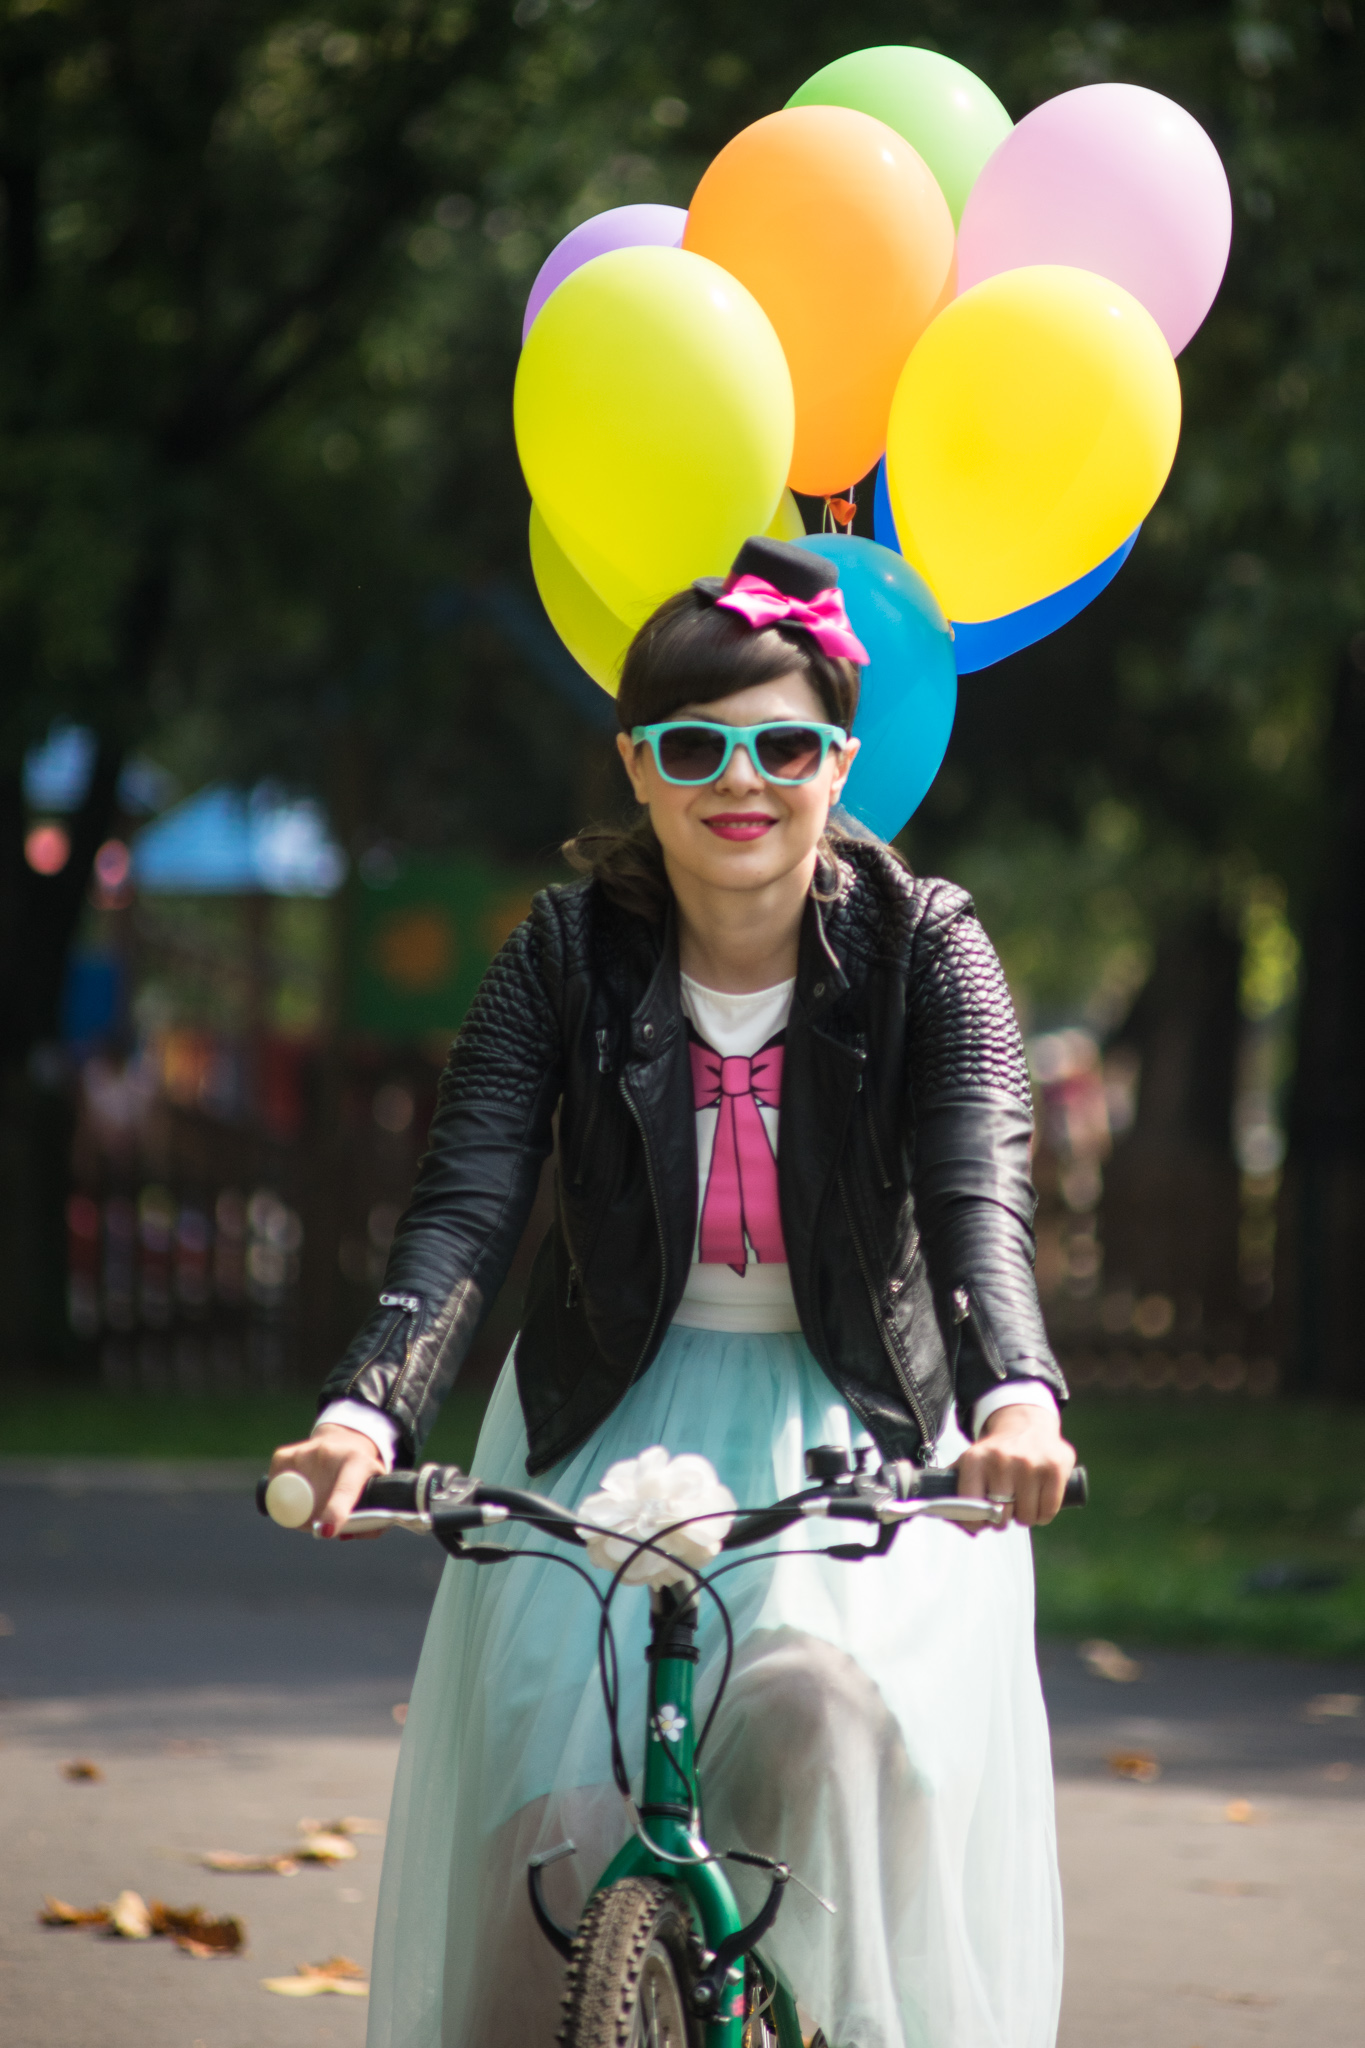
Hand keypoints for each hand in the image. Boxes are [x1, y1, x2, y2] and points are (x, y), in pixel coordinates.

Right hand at [268, 1424, 385, 1538]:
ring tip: (315, 1502)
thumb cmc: (362, 1475)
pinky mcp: (283, 1456)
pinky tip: (300, 1491)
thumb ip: (371, 1523)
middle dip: (314, 1523)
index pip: (345, 1489)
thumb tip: (343, 1536)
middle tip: (324, 1523)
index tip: (325, 1531)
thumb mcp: (377, 1492)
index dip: (335, 1512)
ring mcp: (303, 1454)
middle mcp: (328, 1453)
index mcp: (358, 1462)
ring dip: (301, 1512)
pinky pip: (277, 1492)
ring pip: (292, 1501)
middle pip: (313, 1504)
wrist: (346, 1438)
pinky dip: (285, 1499)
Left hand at [955, 1402, 1075, 1531]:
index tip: (981, 1520)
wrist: (1026, 1424)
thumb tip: (949, 1518)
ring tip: (1022, 1499)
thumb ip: (953, 1490)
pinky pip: (1047, 1512)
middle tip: (1005, 1507)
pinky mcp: (1054, 1467)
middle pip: (1000, 1515)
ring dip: (1025, 1516)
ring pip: (1026, 1517)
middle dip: (1002, 1519)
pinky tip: (1038, 1498)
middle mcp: (1001, 1459)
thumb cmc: (996, 1455)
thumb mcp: (970, 1463)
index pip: (970, 1506)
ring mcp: (1029, 1463)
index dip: (975, 1521)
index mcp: (975, 1459)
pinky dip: (1043, 1513)